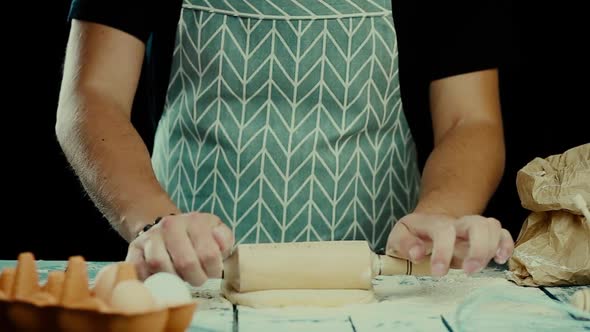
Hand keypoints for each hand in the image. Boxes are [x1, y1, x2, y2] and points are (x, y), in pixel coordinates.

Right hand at [125, 212, 233, 285]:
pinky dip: (150, 279)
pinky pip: (138, 268)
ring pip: (159, 265)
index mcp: (195, 221)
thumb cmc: (198, 235)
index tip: (213, 273)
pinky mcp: (134, 248)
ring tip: (182, 279)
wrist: (169, 228)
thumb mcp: (216, 231)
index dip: (214, 271)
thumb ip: (224, 239)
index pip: (208, 254)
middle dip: (196, 278)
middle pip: (185, 262)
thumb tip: (220, 247)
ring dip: (173, 279)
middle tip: (198, 279)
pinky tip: (162, 280)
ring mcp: (150, 236)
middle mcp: (170, 225)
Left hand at [385, 213, 513, 276]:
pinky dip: (506, 245)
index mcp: (433, 223)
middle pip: (476, 223)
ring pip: (491, 226)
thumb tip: (417, 254)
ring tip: (479, 268)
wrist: (424, 226)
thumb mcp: (398, 237)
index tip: (439, 272)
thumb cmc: (411, 235)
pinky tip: (500, 259)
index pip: (443, 231)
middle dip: (477, 249)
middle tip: (469, 271)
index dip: (443, 252)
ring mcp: (471, 228)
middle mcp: (456, 223)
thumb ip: (403, 244)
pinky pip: (502, 233)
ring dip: (491, 248)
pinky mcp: (483, 236)